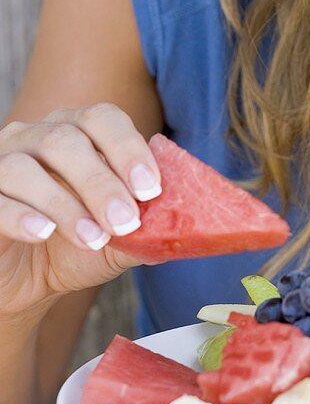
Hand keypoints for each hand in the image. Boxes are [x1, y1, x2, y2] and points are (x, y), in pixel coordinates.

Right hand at [0, 104, 161, 317]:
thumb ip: (151, 229)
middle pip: (66, 140)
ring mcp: (0, 164)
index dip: (128, 149)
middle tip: (126, 221)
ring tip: (93, 237)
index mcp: (76, 131)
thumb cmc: (75, 249)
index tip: (150, 189)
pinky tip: (43, 234)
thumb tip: (196, 228)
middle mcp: (34, 137)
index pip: (103, 119)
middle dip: (101, 182)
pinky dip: (20, 215)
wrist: (27, 284)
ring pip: (26, 167)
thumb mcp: (119, 240)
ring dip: (65, 203)